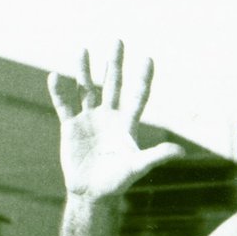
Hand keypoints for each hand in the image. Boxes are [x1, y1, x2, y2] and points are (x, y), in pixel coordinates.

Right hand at [47, 41, 184, 199]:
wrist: (92, 194)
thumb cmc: (117, 182)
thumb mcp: (137, 167)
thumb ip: (156, 156)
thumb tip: (181, 151)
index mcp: (127, 124)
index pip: (137, 96)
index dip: (143, 79)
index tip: (148, 59)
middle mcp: (109, 117)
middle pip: (113, 85)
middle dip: (115, 64)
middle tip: (118, 41)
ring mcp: (89, 119)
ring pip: (87, 88)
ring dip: (85, 69)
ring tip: (83, 48)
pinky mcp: (71, 126)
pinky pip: (64, 104)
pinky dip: (59, 91)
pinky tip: (56, 75)